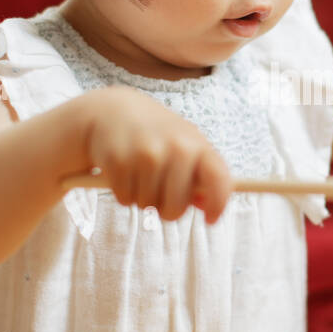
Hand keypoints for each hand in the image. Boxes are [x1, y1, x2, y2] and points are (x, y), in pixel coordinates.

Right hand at [73, 86, 233, 222]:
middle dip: (167, 210)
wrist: (115, 111)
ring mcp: (146, 154)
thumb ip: (200, 176)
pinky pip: (125, 199)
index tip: (210, 220)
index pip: (217, 179)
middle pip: (175, 207)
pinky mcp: (118, 161)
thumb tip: (208, 207)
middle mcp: (175, 148)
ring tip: (140, 175)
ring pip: (147, 205)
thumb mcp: (185, 145)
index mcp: (197, 144)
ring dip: (143, 198)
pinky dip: (124, 193)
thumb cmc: (156, 134)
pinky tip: (125, 172)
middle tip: (162, 195)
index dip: (218, 204)